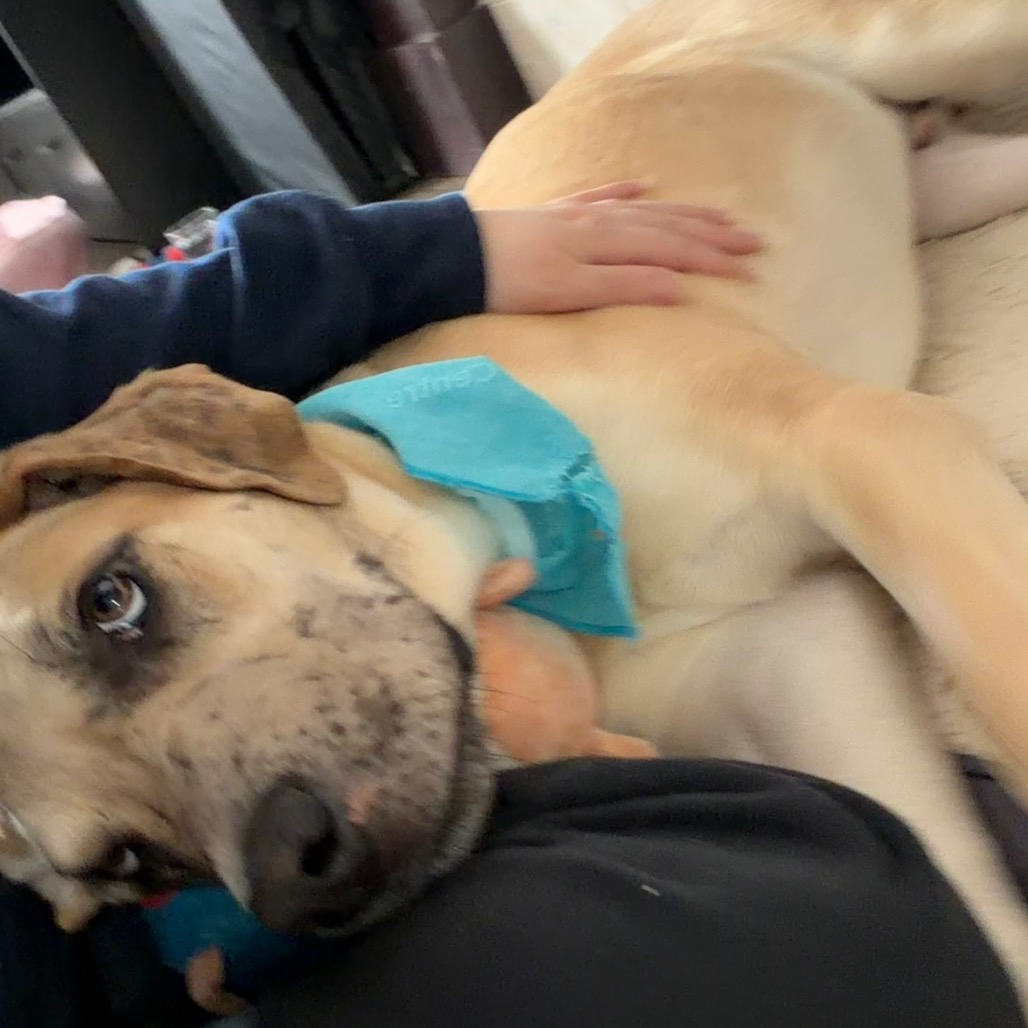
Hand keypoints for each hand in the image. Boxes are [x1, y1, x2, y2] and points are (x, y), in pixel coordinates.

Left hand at [476, 181, 762, 314]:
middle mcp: (600, 220)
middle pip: (667, 225)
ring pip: (643, 210)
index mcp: (607, 241)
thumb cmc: (512, 283)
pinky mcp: (556, 213)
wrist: (458, 257)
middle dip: (712, 235)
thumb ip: (624, 286)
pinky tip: (641, 186)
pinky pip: (602, 196)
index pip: (673, 250)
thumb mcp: (571, 292)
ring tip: (717, 216)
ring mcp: (578, 213)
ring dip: (682, 214)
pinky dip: (626, 192)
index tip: (750, 272)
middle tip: (754, 241)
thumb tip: (679, 288)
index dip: (712, 261)